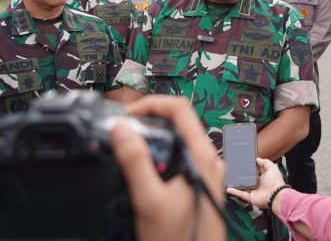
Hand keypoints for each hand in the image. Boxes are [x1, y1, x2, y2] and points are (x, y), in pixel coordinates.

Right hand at [110, 96, 224, 240]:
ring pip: (180, 138)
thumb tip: (121, 128)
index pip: (180, 109)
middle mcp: (209, 160)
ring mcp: (206, 171)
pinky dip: (161, 153)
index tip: (127, 115)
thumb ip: (135, 161)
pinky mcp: (200, 182)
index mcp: (201, 156)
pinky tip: (144, 167)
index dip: (151, 104)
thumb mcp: (149, 199)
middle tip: (123, 130)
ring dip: (154, 137)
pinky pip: (181, 156)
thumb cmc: (178, 239)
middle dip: (149, 120)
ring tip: (129, 145)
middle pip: (179, 121)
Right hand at [226, 158, 286, 210]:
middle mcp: (258, 184)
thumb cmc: (276, 183)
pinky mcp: (250, 197)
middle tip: (234, 170)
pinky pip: (241, 194)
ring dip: (236, 183)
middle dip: (241, 175)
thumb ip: (265, 162)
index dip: (250, 168)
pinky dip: (234, 191)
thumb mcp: (272, 168)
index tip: (243, 164)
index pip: (255, 171)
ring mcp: (253, 191)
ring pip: (242, 186)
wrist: (276, 195)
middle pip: (247, 178)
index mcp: (263, 177)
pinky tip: (229, 188)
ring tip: (229, 179)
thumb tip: (257, 159)